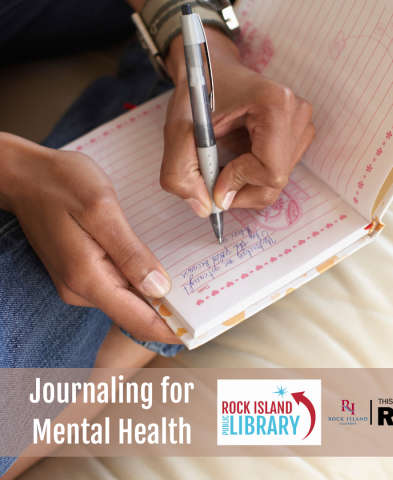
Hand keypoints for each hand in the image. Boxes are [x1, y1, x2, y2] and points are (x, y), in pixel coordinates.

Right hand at [0, 133, 180, 343]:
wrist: (23, 175)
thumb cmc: (60, 183)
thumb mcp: (101, 210)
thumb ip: (130, 253)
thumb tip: (158, 288)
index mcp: (88, 278)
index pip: (136, 320)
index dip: (169, 330)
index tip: (196, 333)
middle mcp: (82, 289)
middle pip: (134, 313)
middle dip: (168, 314)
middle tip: (202, 307)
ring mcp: (79, 282)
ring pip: (126, 299)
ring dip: (154, 298)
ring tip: (188, 289)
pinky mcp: (80, 271)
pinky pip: (116, 285)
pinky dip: (138, 283)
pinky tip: (156, 272)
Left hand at [161, 26, 314, 216]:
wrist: (211, 68)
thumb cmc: (197, 93)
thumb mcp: (177, 131)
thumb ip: (181, 174)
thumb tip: (206, 208)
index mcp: (275, 104)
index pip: (270, 170)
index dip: (239, 183)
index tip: (214, 179)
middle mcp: (297, 113)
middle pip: (276, 180)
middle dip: (241, 189)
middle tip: (215, 180)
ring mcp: (301, 122)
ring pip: (278, 180)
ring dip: (246, 183)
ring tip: (225, 162)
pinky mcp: (298, 132)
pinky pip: (279, 171)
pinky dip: (254, 175)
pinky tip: (239, 158)